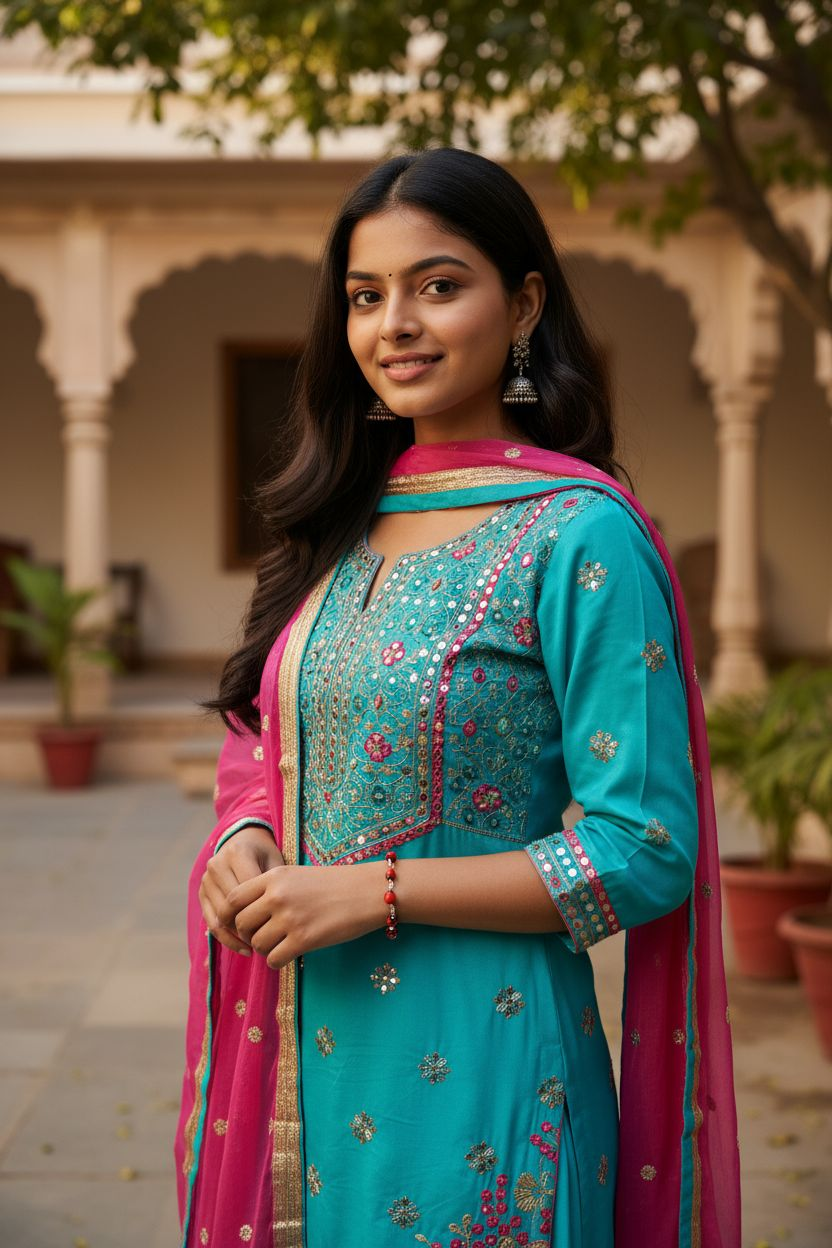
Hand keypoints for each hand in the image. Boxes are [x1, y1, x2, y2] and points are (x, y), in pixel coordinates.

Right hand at [199, 824, 284, 954]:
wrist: (242, 840)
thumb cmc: (265, 854)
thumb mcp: (276, 861)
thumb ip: (275, 884)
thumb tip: (283, 917)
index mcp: (237, 853)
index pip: (249, 891)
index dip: (263, 911)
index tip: (280, 927)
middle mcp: (217, 865)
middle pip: (232, 906)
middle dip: (251, 926)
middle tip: (271, 941)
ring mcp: (206, 880)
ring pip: (220, 917)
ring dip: (239, 936)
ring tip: (260, 946)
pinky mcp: (201, 893)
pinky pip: (211, 922)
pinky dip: (227, 939)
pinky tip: (244, 949)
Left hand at [227, 862, 385, 970]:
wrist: (367, 892)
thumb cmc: (333, 884)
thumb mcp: (297, 875)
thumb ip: (270, 889)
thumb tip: (245, 913)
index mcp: (274, 877)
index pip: (233, 898)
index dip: (230, 916)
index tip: (238, 924)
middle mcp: (277, 896)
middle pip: (242, 924)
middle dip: (248, 935)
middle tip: (262, 937)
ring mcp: (290, 918)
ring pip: (257, 944)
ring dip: (265, 949)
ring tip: (280, 944)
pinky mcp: (303, 940)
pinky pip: (274, 959)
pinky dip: (277, 961)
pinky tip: (288, 954)